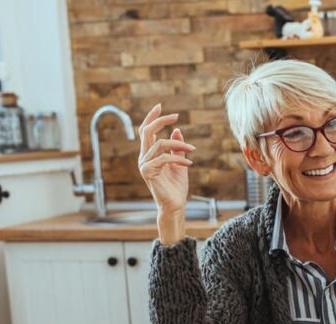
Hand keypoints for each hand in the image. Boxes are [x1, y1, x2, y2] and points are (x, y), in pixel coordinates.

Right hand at [137, 103, 194, 243]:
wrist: (175, 206)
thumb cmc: (176, 187)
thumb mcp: (180, 163)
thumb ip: (177, 148)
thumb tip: (176, 130)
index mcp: (149, 155)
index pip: (146, 131)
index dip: (151, 117)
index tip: (160, 106)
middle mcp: (143, 158)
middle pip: (146, 131)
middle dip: (160, 120)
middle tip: (176, 116)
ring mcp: (144, 165)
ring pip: (160, 144)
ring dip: (179, 145)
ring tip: (192, 150)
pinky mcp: (148, 172)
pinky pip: (164, 158)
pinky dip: (179, 159)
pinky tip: (189, 164)